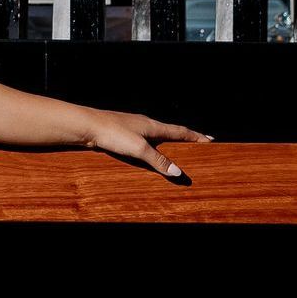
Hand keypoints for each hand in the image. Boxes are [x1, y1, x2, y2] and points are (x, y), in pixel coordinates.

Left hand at [79, 108, 214, 181]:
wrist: (86, 126)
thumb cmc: (112, 133)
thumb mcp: (139, 149)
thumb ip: (158, 161)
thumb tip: (178, 172)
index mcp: (153, 126)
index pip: (181, 132)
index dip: (196, 137)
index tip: (210, 140)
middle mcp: (145, 125)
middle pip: (171, 132)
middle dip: (185, 139)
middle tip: (198, 143)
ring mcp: (133, 128)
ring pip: (156, 136)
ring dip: (169, 142)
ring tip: (177, 149)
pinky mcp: (121, 135)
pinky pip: (143, 141)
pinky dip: (152, 147)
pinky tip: (148, 151)